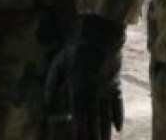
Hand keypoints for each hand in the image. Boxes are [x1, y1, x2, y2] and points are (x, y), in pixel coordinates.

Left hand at [45, 14, 125, 138]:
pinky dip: (119, 116)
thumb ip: (51, 84)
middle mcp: (94, 94)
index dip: (79, 132)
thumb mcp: (57, 65)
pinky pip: (118, 104)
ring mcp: (106, 90)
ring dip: (105, 131)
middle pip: (94, 120)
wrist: (98, 35)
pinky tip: (119, 129)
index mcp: (78, 90)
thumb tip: (46, 103)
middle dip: (92, 136)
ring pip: (106, 115)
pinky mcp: (116, 83)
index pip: (79, 117)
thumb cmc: (74, 49)